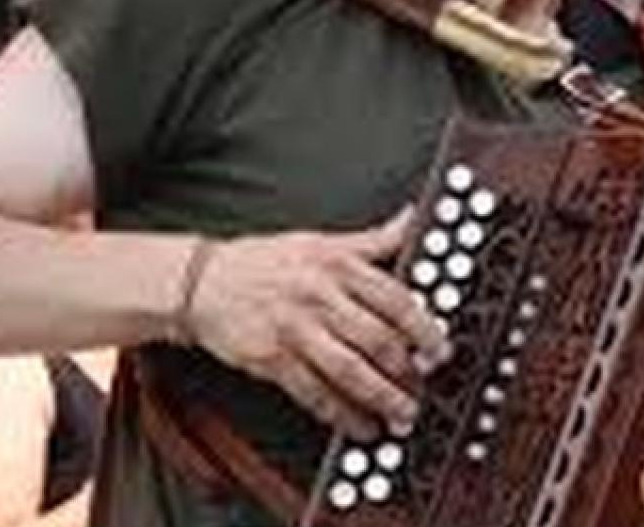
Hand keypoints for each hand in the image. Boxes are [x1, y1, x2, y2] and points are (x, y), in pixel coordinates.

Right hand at [185, 208, 450, 439]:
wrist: (202, 281)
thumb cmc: (267, 262)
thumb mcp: (322, 241)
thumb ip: (373, 239)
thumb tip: (413, 216)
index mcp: (337, 264)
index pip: (392, 298)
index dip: (423, 327)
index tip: (440, 348)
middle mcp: (318, 296)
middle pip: (375, 338)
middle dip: (407, 369)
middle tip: (426, 387)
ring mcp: (294, 330)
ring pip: (349, 370)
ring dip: (381, 397)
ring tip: (402, 414)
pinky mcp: (271, 360)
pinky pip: (314, 394)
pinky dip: (341, 415)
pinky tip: (360, 426)